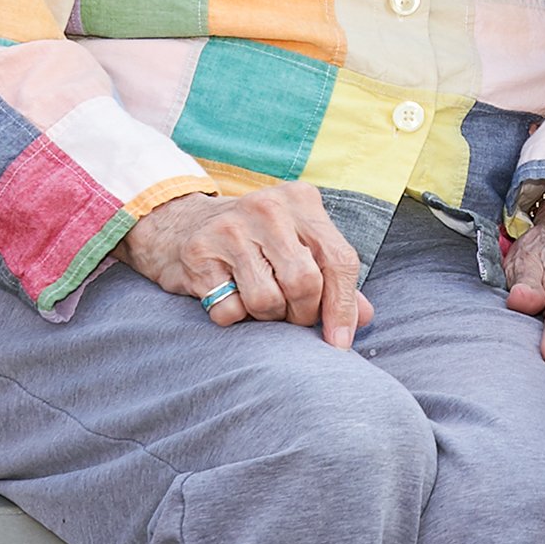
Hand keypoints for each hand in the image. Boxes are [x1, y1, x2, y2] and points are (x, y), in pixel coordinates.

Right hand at [123, 184, 372, 346]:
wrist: (180, 224)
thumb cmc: (253, 241)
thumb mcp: (297, 246)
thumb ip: (332, 278)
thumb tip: (364, 318)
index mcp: (301, 201)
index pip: (339, 259)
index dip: (343, 307)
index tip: (339, 342)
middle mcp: (268, 208)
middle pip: (305, 283)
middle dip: (302, 314)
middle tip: (291, 317)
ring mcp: (231, 227)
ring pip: (267, 300)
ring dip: (266, 317)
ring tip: (258, 301)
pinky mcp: (199, 252)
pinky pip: (229, 309)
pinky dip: (233, 316)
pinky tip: (228, 296)